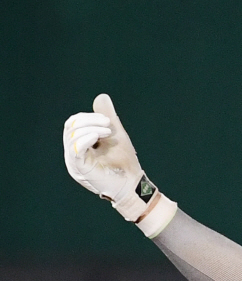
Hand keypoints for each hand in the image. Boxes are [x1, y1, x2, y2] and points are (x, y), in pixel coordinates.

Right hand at [63, 94, 152, 221]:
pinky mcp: (80, 169)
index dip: (88, 117)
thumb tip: (101, 96)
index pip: (73, 123)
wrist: (132, 184)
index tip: (107, 120)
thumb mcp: (115, 134)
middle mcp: (73, 153)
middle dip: (90, 120)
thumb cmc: (124, 162)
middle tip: (109, 125)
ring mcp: (75, 161)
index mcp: (79, 144)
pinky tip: (99, 136)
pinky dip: (86, 138)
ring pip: (72, 135)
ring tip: (109, 133)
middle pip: (71, 126)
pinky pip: (75, 150)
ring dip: (92, 128)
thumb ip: (107, 117)